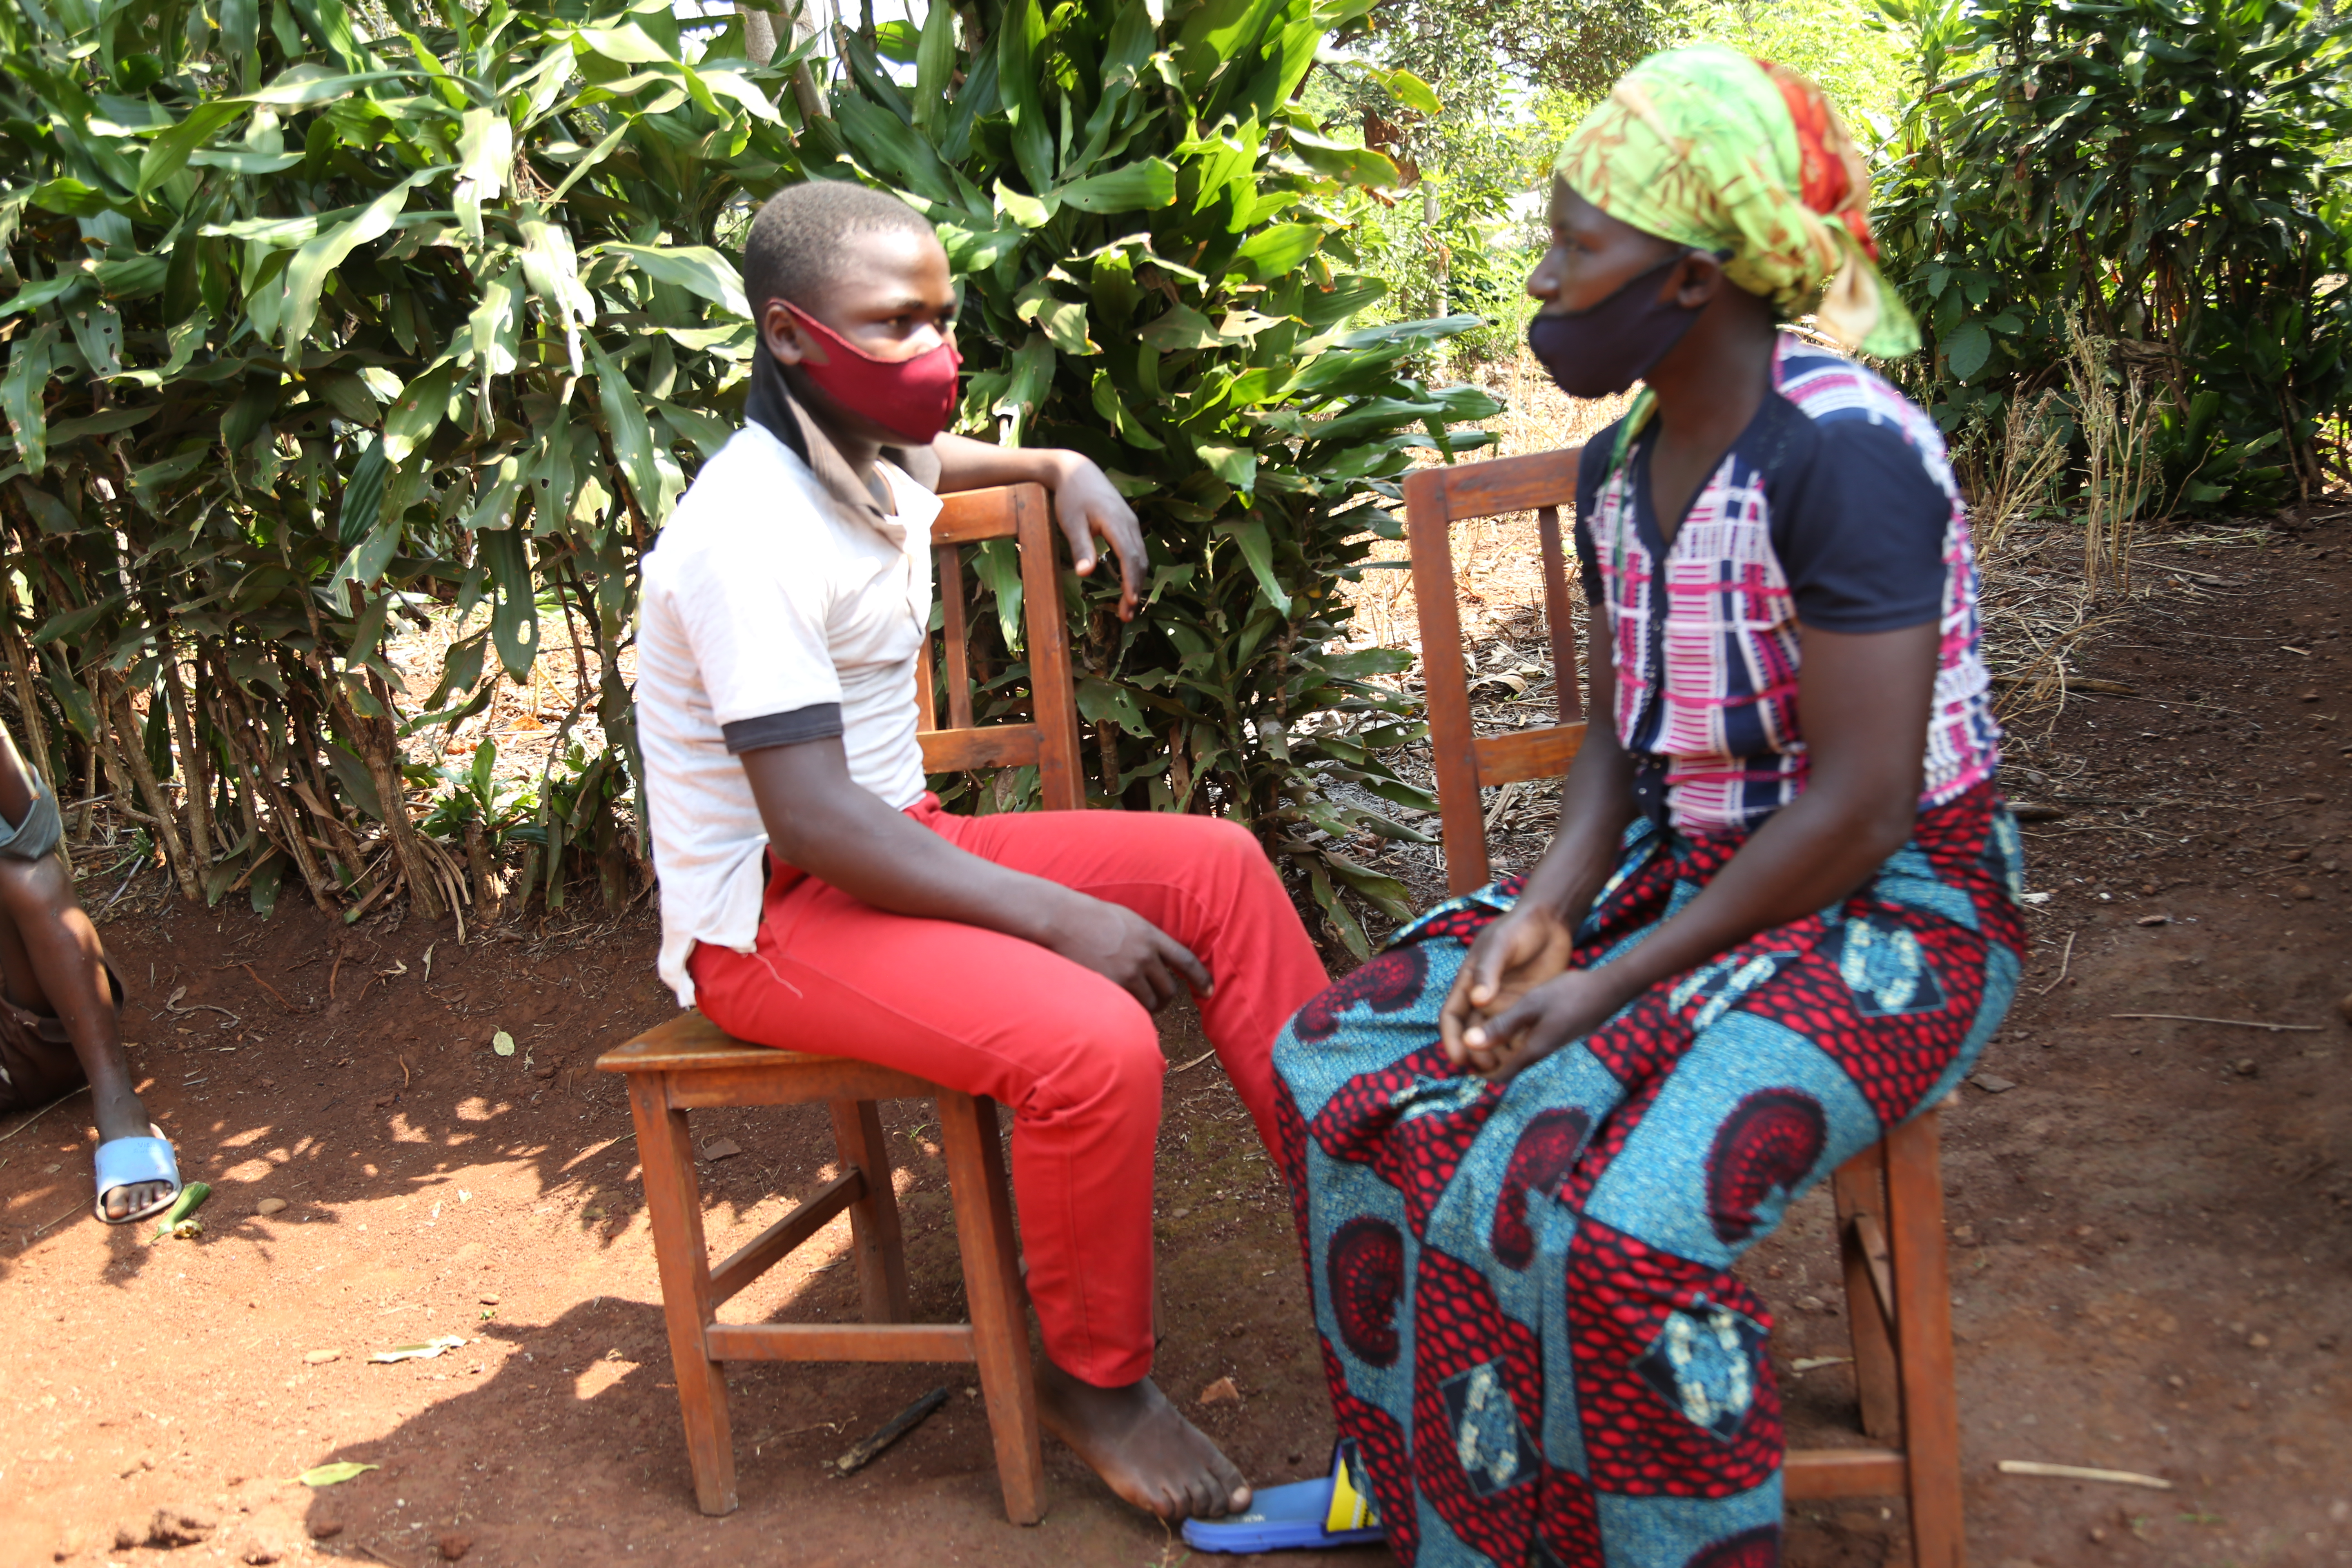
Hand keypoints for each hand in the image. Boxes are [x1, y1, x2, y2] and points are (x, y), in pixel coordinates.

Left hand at [1045, 452, 1147, 619]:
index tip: (1129, 602)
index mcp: (1116, 522)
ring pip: (1141, 557)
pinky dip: (1135, 570)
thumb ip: (1081, 547)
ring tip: (1128, 607)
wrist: (1077, 470)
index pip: (1129, 556)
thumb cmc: (1071, 496)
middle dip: (1135, 589)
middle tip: (1127, 616)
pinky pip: (1137, 550)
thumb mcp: (1071, 522)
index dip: (1130, 581)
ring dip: (1137, 582)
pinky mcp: (1128, 524)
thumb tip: (1086, 574)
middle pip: (1139, 561)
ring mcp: (1131, 523)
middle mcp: (1130, 523)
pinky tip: (1128, 584)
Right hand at [1045, 894, 1211, 1012]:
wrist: (1061, 919)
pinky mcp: (1110, 986)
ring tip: (1132, 999)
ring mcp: (1127, 972)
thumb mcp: (1128, 920)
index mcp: (1150, 935)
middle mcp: (1143, 955)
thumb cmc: (1090, 918)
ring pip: (1151, 1003)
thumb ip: (1147, 940)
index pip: (1186, 960)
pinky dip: (1127, 1008)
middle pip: (1169, 990)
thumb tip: (1160, 962)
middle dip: (1164, 997)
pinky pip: (1129, 1008)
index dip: (1201, 978)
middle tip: (1153, 998)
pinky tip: (1116, 1000)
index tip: (1209, 991)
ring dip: (1146, 1006)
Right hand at [1439, 902, 1576, 1069]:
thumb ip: (1488, 972)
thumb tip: (1477, 1001)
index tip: (1459, 1059)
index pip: (1452, 1017)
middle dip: (1474, 1053)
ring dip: (1495, 1055)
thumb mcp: (1501, 945)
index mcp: (1468, 983)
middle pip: (1471, 1034)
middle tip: (1486, 1068)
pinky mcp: (1527, 1007)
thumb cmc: (1519, 928)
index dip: (1452, 1039)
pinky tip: (1524, 1060)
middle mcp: (1483, 998)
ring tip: (1503, 1071)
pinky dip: (1517, 1047)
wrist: (1550, 922)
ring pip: (1494, 1038)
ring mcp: (1505, 1004)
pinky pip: (1518, 1033)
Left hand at [1457, 966, 1636, 1080]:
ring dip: (1499, 1047)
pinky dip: (1513, 1037)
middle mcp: (1540, 1053)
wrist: (1609, 990)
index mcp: (1531, 1051)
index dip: (1478, 1069)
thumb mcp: (1530, 1006)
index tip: (1462, 1055)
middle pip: (1506, 1067)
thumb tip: (1470, 1043)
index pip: (1498, 1075)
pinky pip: (1528, 1043)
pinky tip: (1508, 1017)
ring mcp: (1550, 1044)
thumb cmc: (1569, 994)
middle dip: (1486, 1059)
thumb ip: (1501, 1025)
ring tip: (1482, 1026)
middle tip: (1467, 1039)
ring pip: (1517, 1054)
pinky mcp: (1556, 1034)